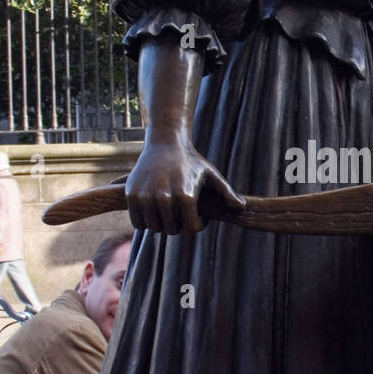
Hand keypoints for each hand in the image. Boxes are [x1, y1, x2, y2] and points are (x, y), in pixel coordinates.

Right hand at [125, 133, 244, 234]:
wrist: (165, 143)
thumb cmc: (191, 162)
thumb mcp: (211, 175)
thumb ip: (227, 193)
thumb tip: (240, 208)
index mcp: (185, 195)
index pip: (191, 228)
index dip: (197, 225)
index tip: (198, 217)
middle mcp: (164, 197)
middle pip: (172, 230)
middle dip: (179, 225)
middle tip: (182, 213)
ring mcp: (145, 196)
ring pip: (154, 228)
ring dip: (162, 223)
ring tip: (169, 211)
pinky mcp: (131, 194)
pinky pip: (137, 222)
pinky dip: (145, 221)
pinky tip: (155, 210)